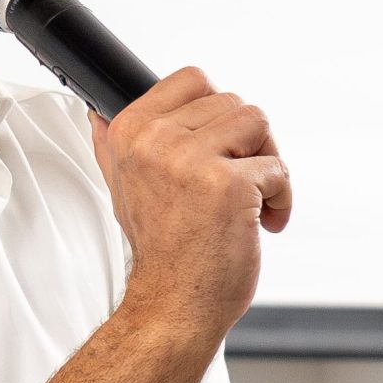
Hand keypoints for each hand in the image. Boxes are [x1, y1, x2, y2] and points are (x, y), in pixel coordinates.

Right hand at [88, 67, 290, 340]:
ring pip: (258, 124)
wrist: (171, 303)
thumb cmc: (158, 249)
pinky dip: (281, 198)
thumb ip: (114, 145)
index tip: (218, 147)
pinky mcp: (230, 184)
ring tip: (251, 198)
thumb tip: (101, 113)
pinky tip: (264, 223)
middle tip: (238, 181)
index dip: (216, 111)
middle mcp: (156, 139)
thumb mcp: (122, 189)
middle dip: (246, 142)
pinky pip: (278, 168)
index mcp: (130, 131)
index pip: (193, 79)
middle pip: (233, 102)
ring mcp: (192, 159)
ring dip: (265, 162)